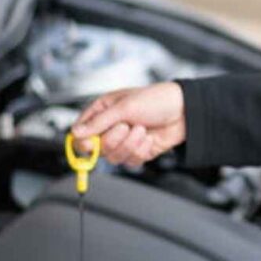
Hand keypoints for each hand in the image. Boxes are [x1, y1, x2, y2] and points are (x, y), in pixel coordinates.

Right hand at [70, 82, 185, 166]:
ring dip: (129, 145)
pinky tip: (149, 138)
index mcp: (102, 112)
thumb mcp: (124, 107)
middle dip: (113, 139)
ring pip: (113, 157)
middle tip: (126, 126)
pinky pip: (130, 161)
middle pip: (96, 149)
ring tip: (142, 130)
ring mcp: (124, 141)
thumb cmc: (156, 100)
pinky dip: (140, 150)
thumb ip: (98, 122)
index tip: (91, 143)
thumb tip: (75, 133)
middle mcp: (110, 127)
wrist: (184, 111)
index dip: (84, 141)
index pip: (81, 133)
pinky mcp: (137, 151)